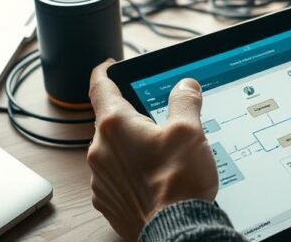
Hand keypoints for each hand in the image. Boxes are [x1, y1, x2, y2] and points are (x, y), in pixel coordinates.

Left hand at [87, 61, 218, 239]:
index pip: (100, 87)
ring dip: (131, 147)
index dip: (104, 72)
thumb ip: (185, 101)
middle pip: (111, 121)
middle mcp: (100, 151)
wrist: (176, 231)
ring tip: (162, 155)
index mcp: (116, 126)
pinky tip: (154, 178)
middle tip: (158, 120)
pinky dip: (130, 172)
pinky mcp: (107, 201)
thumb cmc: (178, 183)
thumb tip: (185, 86)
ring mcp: (100, 179)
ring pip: (113, 150)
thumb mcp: (190, 130)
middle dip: (132, 117)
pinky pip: (115, 177)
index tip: (108, 66)